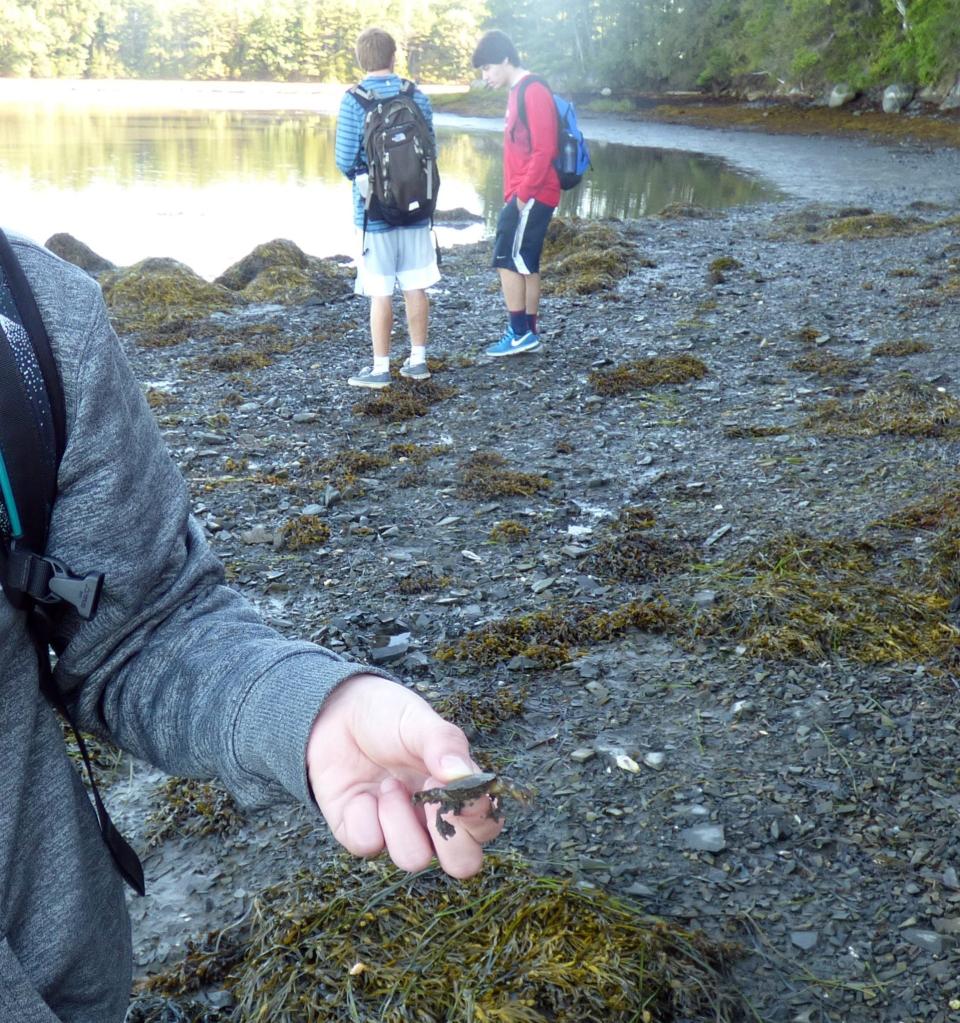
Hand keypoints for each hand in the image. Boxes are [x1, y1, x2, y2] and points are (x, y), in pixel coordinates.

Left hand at [306, 674, 502, 877]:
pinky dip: (362, 814)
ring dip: (399, 818)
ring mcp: (398, 831)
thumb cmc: (389, 716)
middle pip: (462, 863)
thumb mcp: (419, 721)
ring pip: (413, 859)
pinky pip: (367, 844)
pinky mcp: (361, 835)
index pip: (486, 826)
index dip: (476, 815)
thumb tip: (463, 775)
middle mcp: (434, 820)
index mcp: (458, 792)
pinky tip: (359, 792)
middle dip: (448, 839)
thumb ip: (445, 744)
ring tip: (388, 783)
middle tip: (428, 795)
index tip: (451, 782)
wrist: (337, 713)